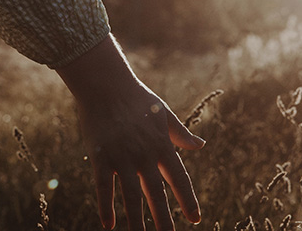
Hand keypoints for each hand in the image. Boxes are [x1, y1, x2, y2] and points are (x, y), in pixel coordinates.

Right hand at [57, 35, 204, 230]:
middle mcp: (145, 154)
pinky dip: (106, 206)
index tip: (195, 218)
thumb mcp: (165, 114)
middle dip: (164, 219)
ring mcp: (122, 156)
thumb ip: (182, 134)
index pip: (179, 179)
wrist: (106, 84)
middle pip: (156, 193)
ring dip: (137, 221)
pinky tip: (109, 225)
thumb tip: (201, 145)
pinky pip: (104, 186)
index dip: (187, 200)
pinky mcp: (101, 156)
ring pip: (131, 196)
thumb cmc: (137, 98)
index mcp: (162, 145)